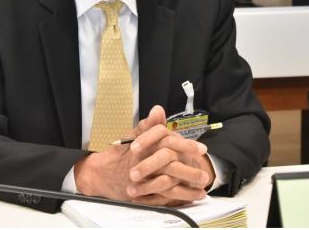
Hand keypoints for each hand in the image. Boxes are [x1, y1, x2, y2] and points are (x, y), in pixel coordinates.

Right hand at [74, 105, 214, 206]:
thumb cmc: (122, 151)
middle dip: (190, 171)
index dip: (186, 146)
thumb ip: (149, 124)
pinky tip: (192, 198)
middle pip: (170, 167)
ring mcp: (144, 181)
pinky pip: (164, 198)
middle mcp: (144, 164)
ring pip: (168, 185)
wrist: (104, 173)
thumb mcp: (134, 134)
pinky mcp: (143, 194)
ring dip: (187, 188)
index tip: (201, 149)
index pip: (168, 143)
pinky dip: (178, 198)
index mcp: (144, 147)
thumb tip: (158, 109)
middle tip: (205, 174)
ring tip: (202, 189)